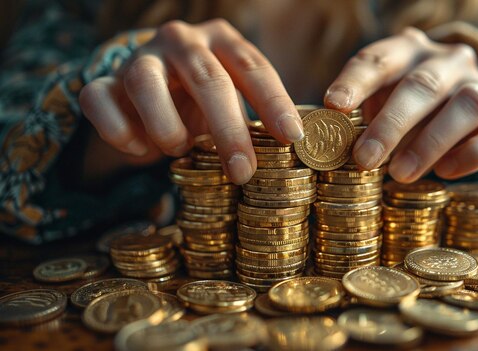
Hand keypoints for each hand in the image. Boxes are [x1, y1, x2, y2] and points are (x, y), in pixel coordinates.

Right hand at [79, 19, 303, 183]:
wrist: (145, 99)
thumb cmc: (200, 105)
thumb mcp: (231, 105)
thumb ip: (252, 120)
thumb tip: (287, 152)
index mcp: (221, 41)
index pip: (253, 67)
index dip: (273, 102)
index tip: (291, 137)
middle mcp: (180, 41)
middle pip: (207, 78)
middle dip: (228, 129)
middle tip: (243, 172)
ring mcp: (138, 58)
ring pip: (145, 83)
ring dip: (166, 126)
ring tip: (179, 149)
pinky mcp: (101, 82)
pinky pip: (99, 102)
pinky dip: (120, 132)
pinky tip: (140, 150)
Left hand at [325, 27, 477, 182]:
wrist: (452, 105)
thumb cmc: (401, 107)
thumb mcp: (377, 102)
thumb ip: (361, 116)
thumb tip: (337, 146)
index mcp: (408, 50)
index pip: (379, 59)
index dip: (355, 82)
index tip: (334, 106)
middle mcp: (448, 61)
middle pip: (423, 85)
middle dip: (391, 125)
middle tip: (365, 159)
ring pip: (467, 105)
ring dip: (431, 142)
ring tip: (401, 174)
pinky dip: (473, 154)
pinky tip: (444, 171)